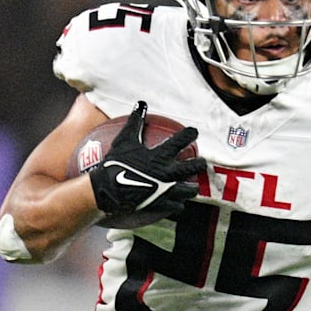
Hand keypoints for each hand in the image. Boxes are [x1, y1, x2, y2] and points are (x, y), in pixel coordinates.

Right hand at [89, 101, 206, 217]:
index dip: (190, 134)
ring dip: (192, 187)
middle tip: (201, 162)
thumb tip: (141, 104)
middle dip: (200, 164)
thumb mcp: (124, 140)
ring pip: (189, 190)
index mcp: (161, 156)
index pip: (181, 141)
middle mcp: (168, 173)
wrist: (110, 191)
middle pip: (193, 167)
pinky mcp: (162, 204)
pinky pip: (176, 206)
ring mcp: (167, 190)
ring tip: (192, 187)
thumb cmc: (116, 164)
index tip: (194, 131)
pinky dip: (177, 204)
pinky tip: (177, 204)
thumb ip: (135, 122)